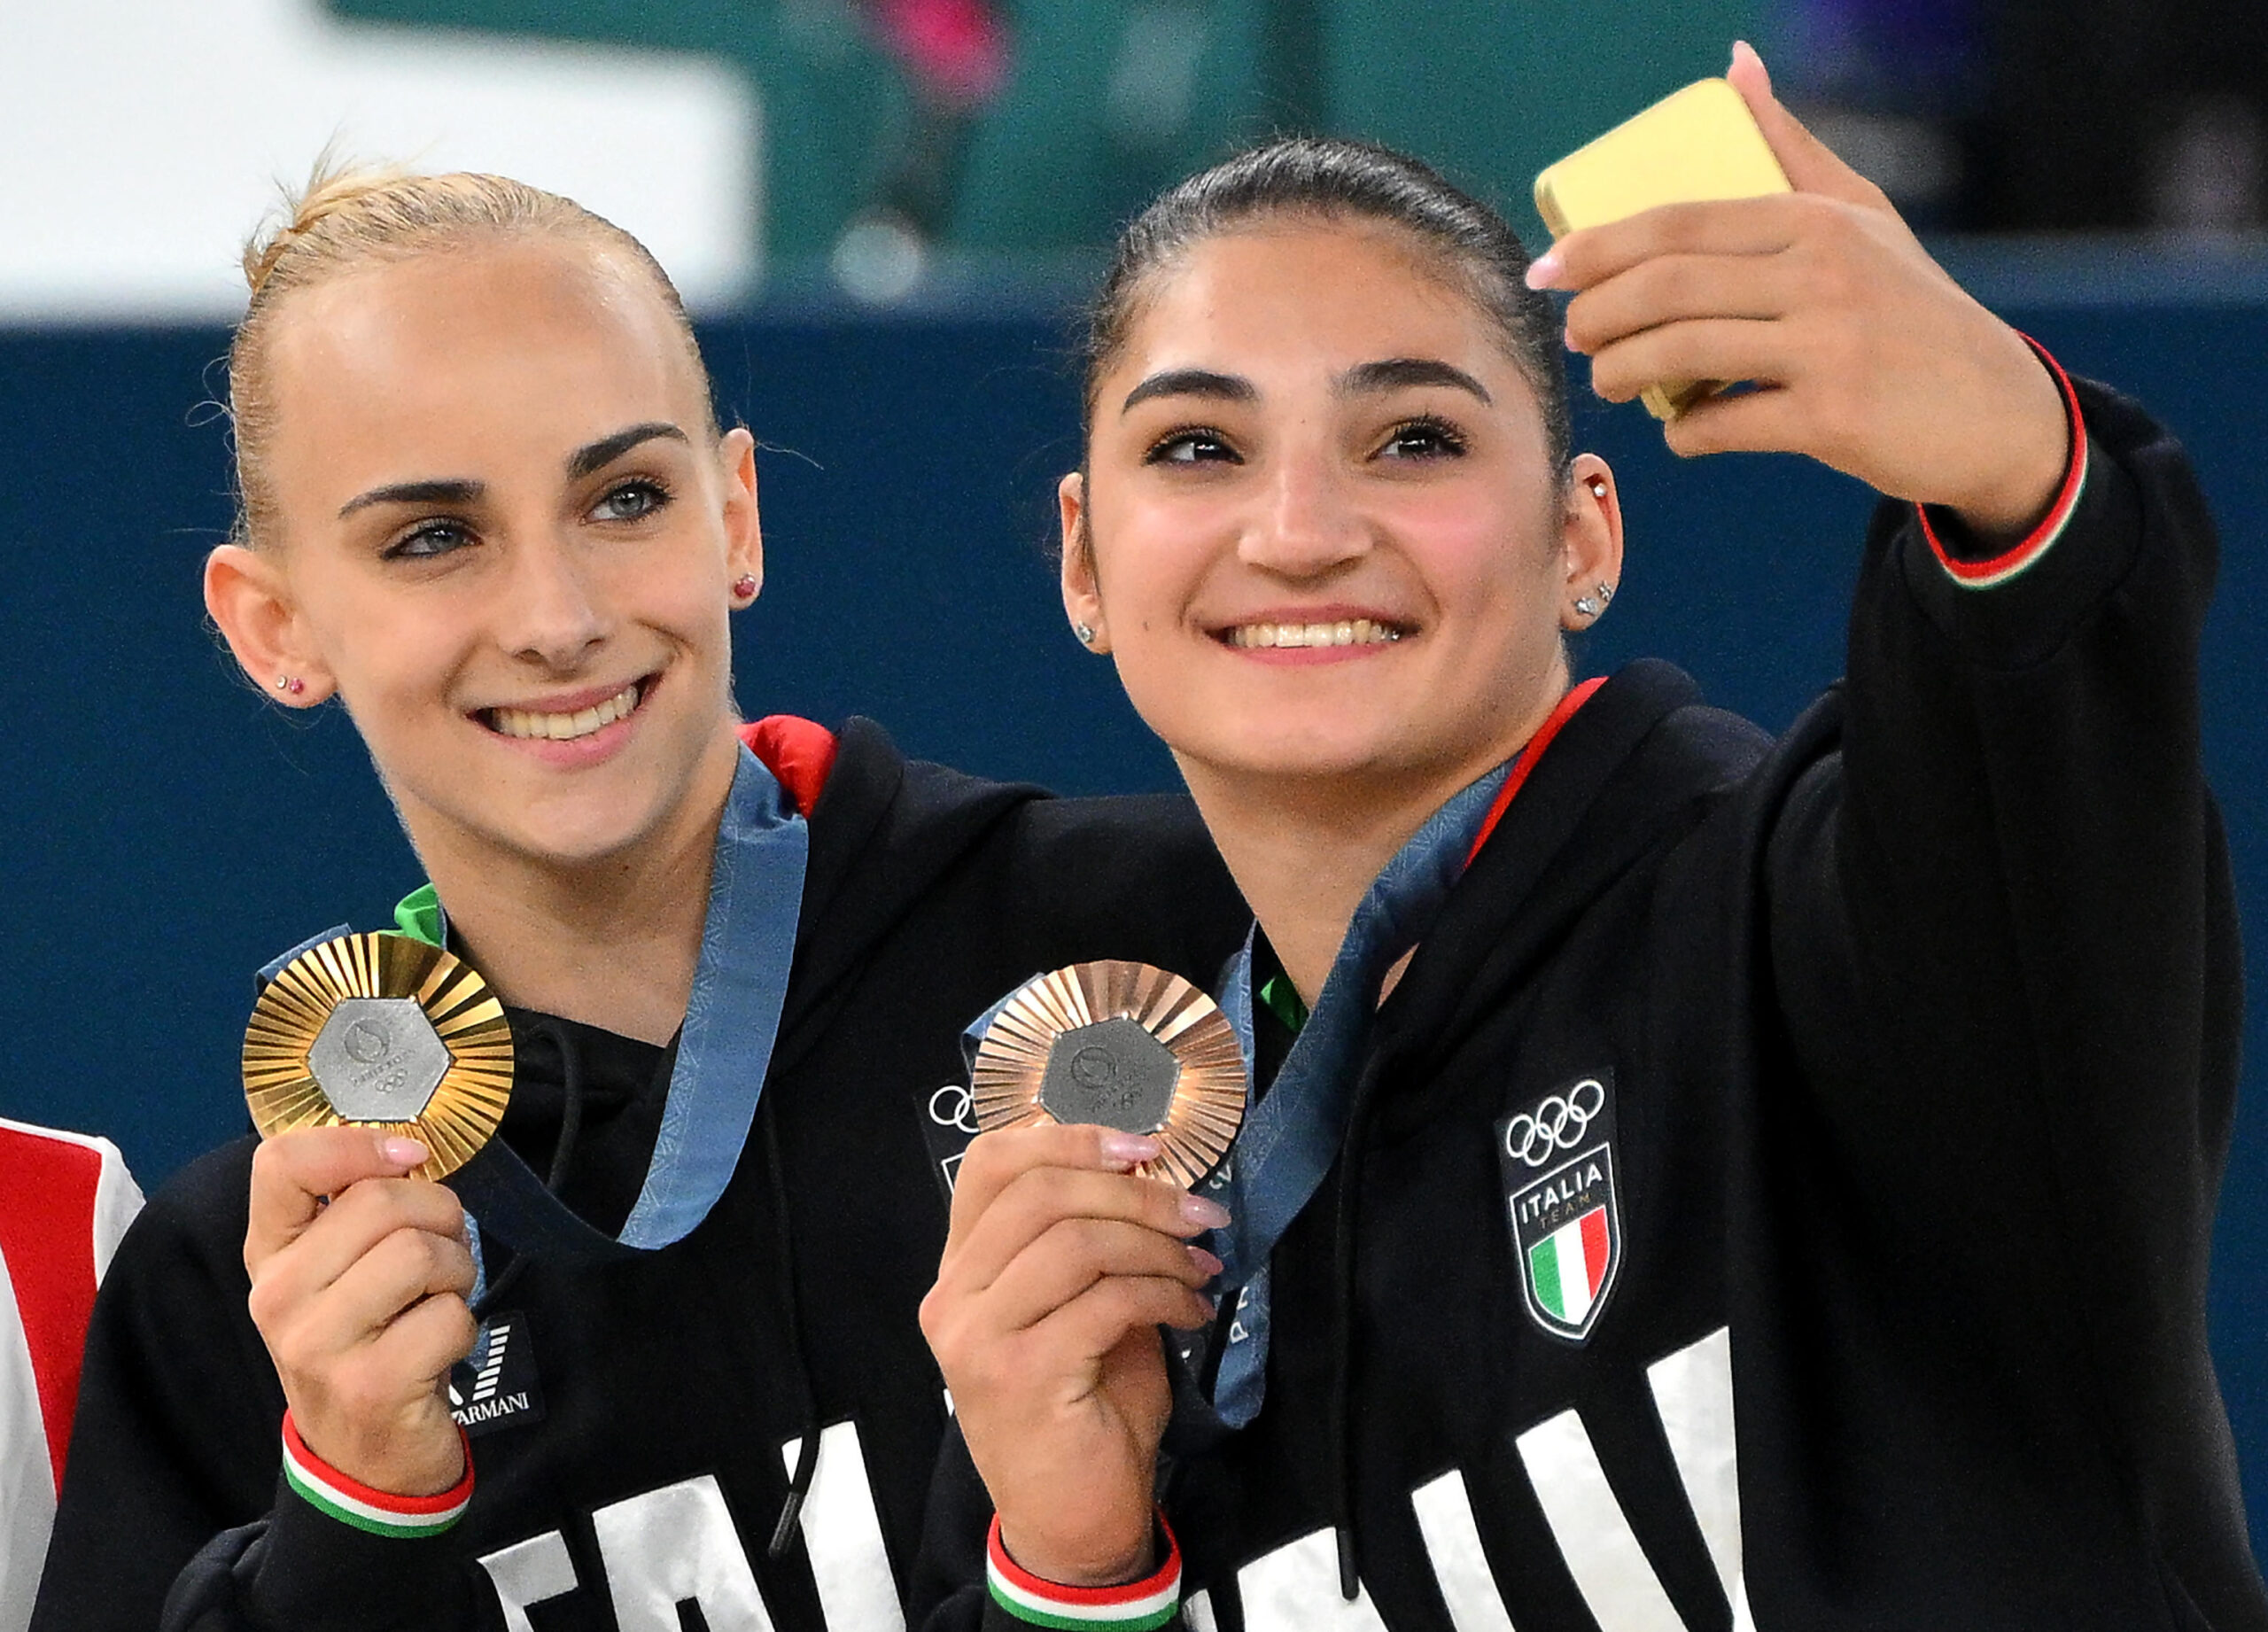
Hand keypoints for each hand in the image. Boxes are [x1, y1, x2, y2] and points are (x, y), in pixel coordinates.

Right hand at [243, 1128, 477, 1495]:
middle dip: (440, 1216)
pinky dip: (463, 1326)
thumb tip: (410, 1150)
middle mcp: (279, 1296)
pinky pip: (449, 1315)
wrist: (360, 1460)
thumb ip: (358, 1210)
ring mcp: (318, 1344)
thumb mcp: (339, 1275)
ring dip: (456, 1271)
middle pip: (381, 1200)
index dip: (358, 1143)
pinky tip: (437, 1351)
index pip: (282, 1162)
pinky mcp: (370, 1385)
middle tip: (440, 1255)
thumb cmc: (364, 1344)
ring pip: (420, 1252)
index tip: (409, 1157)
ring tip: (438, 1301)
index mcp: (269, 1255)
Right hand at [920, 1124, 1223, 1585]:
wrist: (1072, 1525)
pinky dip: (1163, 1294)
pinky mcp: (1022, 1375)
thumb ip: (1089, 1247)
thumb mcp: (1079, 1313)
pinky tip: (1192, 1312)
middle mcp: (953, 1299)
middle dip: (1135, 1192)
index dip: (1071, 1137)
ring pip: (1075, 1241)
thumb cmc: (1082, 1415)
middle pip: (1040, 1192)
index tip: (1145, 1146)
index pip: (993, 1165)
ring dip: (1157, 1245)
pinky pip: (1106, 1300)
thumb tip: (1151, 1178)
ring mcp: (978, 1338)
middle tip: (1198, 1213)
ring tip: (1200, 1269)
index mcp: (960, 1272)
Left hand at [1536, 41, 2068, 540]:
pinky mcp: (1833, 419)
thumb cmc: (1911, 307)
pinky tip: (1679, 430)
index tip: (1549, 268)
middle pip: (1667, 286)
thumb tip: (1734, 65)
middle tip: (1574, 334)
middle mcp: (1822, 275)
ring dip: (1622, 372)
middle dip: (1597, 313)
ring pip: (1681, 354)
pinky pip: (1722, 424)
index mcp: (1816, 221)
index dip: (1598, 245)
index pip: (1680, 222)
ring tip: (1608, 379)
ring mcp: (1828, 347)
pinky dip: (1684, 433)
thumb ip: (1790, 144)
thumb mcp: (1864, 213)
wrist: (1997, 410)